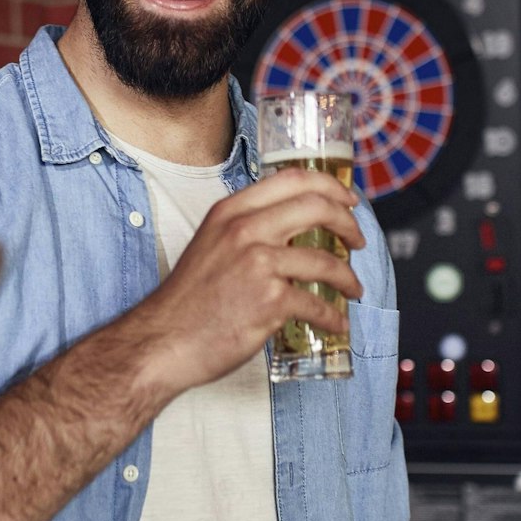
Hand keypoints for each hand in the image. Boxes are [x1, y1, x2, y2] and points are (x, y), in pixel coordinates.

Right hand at [122, 166, 363, 398]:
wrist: (163, 340)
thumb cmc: (187, 300)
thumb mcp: (210, 245)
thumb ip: (246, 231)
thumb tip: (290, 231)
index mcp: (230, 212)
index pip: (292, 179)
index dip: (329, 186)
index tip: (347, 200)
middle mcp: (244, 230)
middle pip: (317, 208)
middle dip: (349, 224)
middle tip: (357, 241)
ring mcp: (258, 264)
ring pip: (325, 260)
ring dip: (348, 277)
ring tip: (352, 289)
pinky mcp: (269, 301)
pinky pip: (317, 305)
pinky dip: (334, 317)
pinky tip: (336, 323)